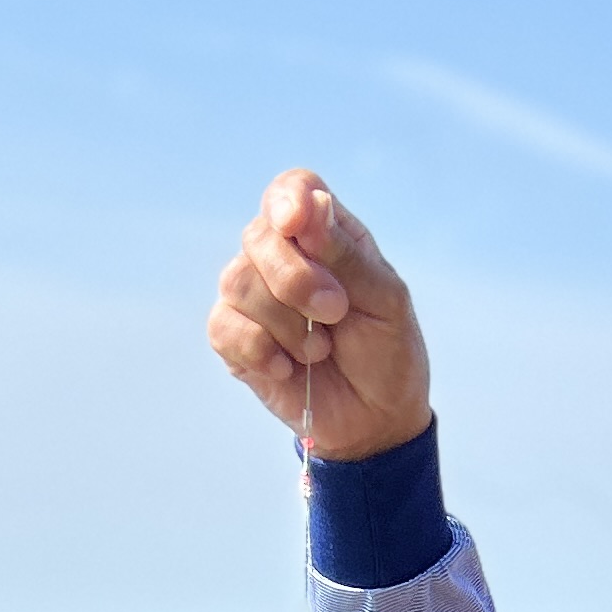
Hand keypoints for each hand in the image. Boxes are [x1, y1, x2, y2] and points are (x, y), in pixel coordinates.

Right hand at [209, 169, 433, 462]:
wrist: (376, 421)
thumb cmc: (387, 353)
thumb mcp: (386, 302)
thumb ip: (347, 255)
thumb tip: (309, 208)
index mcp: (325, 235)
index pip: (293, 190)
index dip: (288, 200)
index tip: (296, 224)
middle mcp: (282, 257)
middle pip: (258, 236)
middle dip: (295, 278)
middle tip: (335, 312)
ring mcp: (253, 296)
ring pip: (237, 281)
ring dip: (285, 323)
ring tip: (320, 351)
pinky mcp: (233, 338)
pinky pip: (223, 327)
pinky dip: (261, 350)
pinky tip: (289, 368)